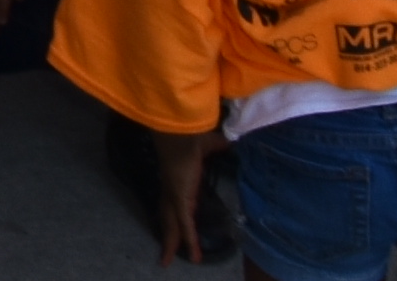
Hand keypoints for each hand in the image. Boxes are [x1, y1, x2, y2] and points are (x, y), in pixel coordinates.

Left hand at [151, 138, 211, 264]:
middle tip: (165, 254)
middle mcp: (173, 190)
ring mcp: (175, 196)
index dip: (175, 215)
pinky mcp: (180, 199)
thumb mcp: (210, 143)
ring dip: (172, 244)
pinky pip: (186, 225)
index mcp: (178, 180)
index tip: (178, 226)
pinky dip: (190, 240)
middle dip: (167, 235)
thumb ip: (220, 145)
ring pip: (172, 226)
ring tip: (167, 261)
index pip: (175, 202)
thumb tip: (231, 140)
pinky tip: (194, 256)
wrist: (182, 133)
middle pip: (167, 218)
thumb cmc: (192, 136)